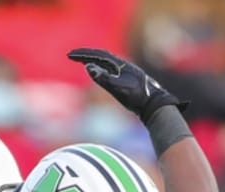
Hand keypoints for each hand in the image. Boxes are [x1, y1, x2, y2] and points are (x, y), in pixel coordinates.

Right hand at [67, 48, 183, 123]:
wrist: (154, 104)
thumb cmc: (137, 97)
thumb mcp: (118, 88)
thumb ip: (103, 78)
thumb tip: (88, 67)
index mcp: (119, 64)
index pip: (97, 55)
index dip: (83, 54)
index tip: (70, 55)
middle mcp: (122, 65)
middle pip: (100, 56)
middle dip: (85, 55)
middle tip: (71, 56)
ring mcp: (124, 72)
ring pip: (105, 62)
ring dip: (92, 60)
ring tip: (81, 61)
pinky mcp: (126, 79)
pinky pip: (110, 69)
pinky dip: (100, 68)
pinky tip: (98, 72)